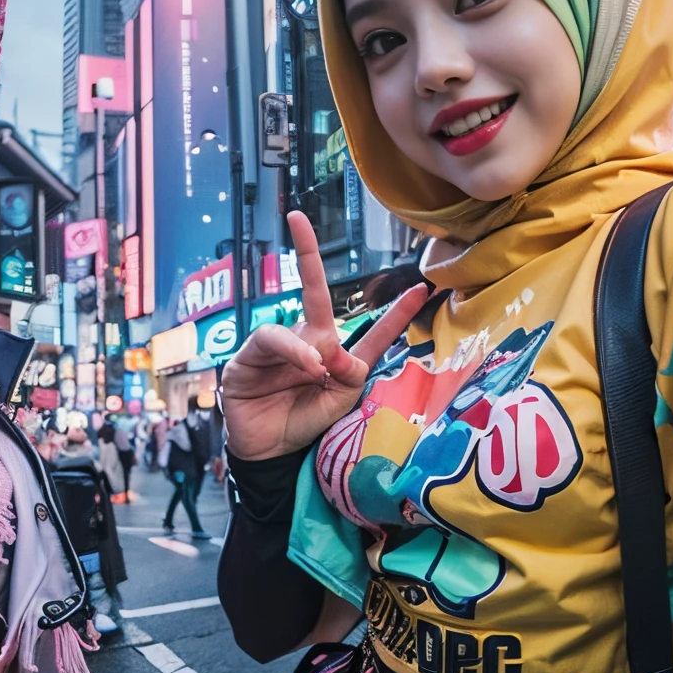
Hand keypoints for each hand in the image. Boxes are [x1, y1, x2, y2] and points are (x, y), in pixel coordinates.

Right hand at [221, 211, 427, 460]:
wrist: (269, 453)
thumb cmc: (305, 423)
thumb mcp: (341, 402)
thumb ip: (350, 374)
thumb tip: (336, 347)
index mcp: (336, 355)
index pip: (371, 330)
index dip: (397, 313)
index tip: (423, 290)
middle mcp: (307, 342)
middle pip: (315, 293)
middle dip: (306, 253)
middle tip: (297, 219)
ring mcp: (277, 347)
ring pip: (297, 324)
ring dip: (310, 347)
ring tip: (317, 371)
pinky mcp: (249, 357)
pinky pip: (271, 339)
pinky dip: (292, 350)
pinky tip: (305, 366)